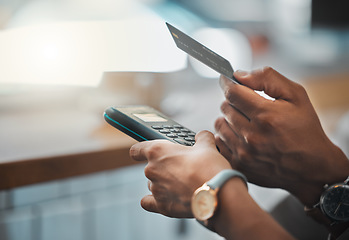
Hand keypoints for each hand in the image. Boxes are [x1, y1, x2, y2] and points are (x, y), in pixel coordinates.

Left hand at [129, 131, 231, 217]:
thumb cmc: (209, 167)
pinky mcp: (162, 206)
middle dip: (164, 167)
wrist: (217, 193)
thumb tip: (202, 136)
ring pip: (154, 184)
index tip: (145, 152)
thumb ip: (201, 138)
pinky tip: (166, 198)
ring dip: (164, 183)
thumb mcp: (207, 145)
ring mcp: (155, 189)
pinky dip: (155, 201)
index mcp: (157, 151)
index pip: (137, 150)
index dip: (141, 150)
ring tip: (183, 183)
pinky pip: (149, 203)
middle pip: (150, 167)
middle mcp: (151, 170)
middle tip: (182, 168)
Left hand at [214, 67, 348, 205]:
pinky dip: (227, 136)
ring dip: (229, 119)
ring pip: (219, 124)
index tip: (227, 79)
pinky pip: (219, 143)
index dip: (227, 82)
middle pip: (225, 107)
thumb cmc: (305, 129)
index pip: (232, 92)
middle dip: (234, 101)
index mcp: (266, 116)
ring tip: (246, 122)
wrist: (312, 168)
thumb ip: (267, 79)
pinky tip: (241, 136)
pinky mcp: (238, 165)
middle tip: (247, 105)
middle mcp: (252, 136)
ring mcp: (243, 153)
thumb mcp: (296, 95)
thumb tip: (239, 75)